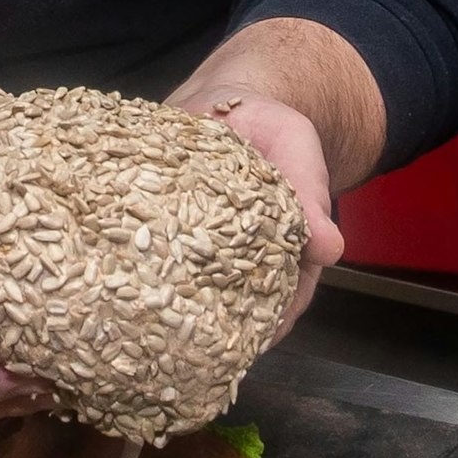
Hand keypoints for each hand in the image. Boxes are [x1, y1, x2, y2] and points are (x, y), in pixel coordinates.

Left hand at [169, 86, 343, 342]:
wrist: (223, 102)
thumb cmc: (269, 126)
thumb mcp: (296, 148)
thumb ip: (310, 193)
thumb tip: (329, 250)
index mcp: (283, 248)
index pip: (288, 297)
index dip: (276, 321)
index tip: (261, 340)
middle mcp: (241, 259)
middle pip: (239, 309)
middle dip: (222, 333)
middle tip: (201, 355)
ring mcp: (200, 254)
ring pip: (194, 297)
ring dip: (179, 315)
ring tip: (160, 341)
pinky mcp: (165, 240)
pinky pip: (155, 267)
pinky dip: (145, 281)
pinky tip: (128, 299)